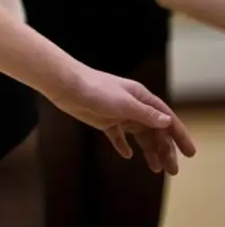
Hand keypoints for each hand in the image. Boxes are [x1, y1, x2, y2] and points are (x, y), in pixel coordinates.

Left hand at [50, 67, 196, 173]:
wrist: (67, 86)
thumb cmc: (97, 90)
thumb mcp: (125, 103)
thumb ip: (145, 114)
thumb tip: (167, 122)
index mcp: (142, 98)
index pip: (166, 119)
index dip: (179, 136)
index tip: (190, 153)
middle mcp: (133, 106)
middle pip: (155, 131)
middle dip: (166, 150)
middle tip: (173, 171)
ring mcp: (119, 114)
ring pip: (140, 136)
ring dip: (149, 151)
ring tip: (157, 169)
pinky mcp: (104, 121)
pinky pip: (118, 136)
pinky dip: (123, 145)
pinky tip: (128, 155)